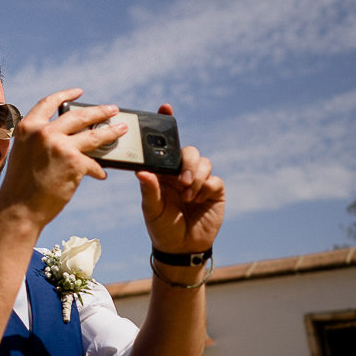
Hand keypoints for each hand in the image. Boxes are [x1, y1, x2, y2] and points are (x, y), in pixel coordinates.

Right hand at [0, 88, 124, 228]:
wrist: (19, 209)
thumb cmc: (21, 187)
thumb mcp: (24, 154)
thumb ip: (41, 141)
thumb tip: (71, 136)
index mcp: (28, 128)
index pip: (49, 103)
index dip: (66, 95)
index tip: (79, 91)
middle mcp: (44, 132)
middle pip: (79, 116)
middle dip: (99, 111)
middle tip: (113, 109)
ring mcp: (60, 146)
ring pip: (95, 135)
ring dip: (111, 132)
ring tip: (121, 129)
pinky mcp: (75, 162)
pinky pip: (93, 163)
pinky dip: (97, 170)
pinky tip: (100, 174)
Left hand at [136, 104, 225, 253]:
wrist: (181, 248)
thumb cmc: (161, 227)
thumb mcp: (151, 209)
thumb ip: (149, 190)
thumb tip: (141, 171)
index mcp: (163, 171)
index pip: (165, 145)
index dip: (167, 124)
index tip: (165, 107)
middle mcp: (181, 172)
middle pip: (188, 151)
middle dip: (185, 162)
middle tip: (179, 180)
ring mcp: (199, 180)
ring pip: (203, 162)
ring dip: (194, 176)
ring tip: (186, 194)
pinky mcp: (214, 191)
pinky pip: (214, 180)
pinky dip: (204, 187)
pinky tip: (196, 199)